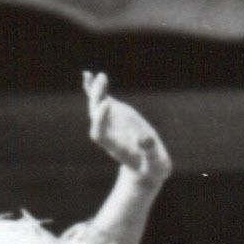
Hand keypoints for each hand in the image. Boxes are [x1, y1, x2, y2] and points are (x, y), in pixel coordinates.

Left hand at [83, 71, 169, 190]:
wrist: (146, 167)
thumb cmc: (152, 167)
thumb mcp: (155, 164)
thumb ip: (150, 154)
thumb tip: (145, 139)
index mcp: (114, 146)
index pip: (100, 133)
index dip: (100, 119)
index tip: (106, 104)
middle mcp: (108, 133)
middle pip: (95, 116)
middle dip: (97, 99)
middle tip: (102, 81)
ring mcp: (110, 123)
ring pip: (97, 106)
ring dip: (95, 90)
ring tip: (94, 75)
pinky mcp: (115, 114)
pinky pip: (101, 100)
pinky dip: (94, 88)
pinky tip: (88, 76)